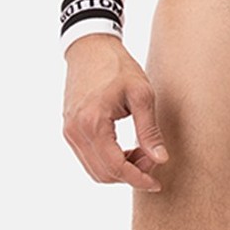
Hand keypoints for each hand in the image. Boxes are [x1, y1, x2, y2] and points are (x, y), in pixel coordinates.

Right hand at [62, 35, 168, 191]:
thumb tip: (161, 160)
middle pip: (103, 173)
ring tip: (142, 153)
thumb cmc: (118, 66)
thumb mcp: (141, 94)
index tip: (157, 183)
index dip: (138, 179)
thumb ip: (149, 130)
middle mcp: (75, 132)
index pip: (115, 167)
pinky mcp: (69, 129)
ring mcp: (69, 132)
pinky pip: (88, 158)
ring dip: (119, 170)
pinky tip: (126, 149)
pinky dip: (108, 161)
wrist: (90, 47)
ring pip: (94, 170)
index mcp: (93, 123)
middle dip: (131, 174)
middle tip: (153, 159)